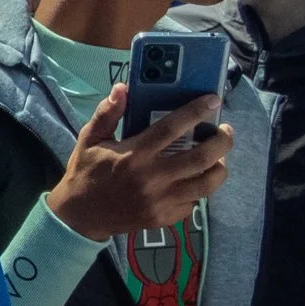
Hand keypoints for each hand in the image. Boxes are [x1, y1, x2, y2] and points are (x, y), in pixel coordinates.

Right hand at [42, 87, 232, 242]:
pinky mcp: (165, 217)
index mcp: (134, 154)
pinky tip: (194, 180)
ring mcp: (161, 201)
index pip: (173, 127)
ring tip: (219, 158)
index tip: (213, 101)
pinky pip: (194, 202)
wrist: (79, 216)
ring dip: (220, 167)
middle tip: (224, 131)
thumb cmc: (86, 172)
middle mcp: (152, 177)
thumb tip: (123, 88)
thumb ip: (108, 113)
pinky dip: (199, 189)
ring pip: (207, 184)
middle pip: (202, 157)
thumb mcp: (90, 139)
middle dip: (222, 141)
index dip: (197, 112)